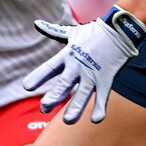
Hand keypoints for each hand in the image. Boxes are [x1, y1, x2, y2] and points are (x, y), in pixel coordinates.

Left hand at [23, 6, 145, 123]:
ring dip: (75, 109)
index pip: (49, 68)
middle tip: (44, 108)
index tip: (27, 87)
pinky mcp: (106, 79)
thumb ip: (53, 31)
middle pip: (63, 84)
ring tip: (68, 121)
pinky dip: (100, 108)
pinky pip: (103, 97)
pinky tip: (95, 120)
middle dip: (53, 97)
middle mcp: (78, 66)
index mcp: (67, 55)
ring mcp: (92, 74)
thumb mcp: (71, 32)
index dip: (38, 77)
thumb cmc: (93, 32)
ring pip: (82, 94)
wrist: (118, 31)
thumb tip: (37, 24)